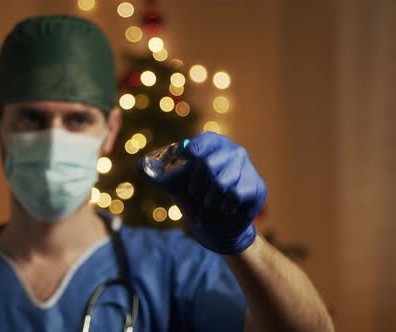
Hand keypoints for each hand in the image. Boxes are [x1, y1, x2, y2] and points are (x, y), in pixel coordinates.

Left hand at [140, 132, 266, 254]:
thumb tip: (139, 165)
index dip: (189, 154)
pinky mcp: (256, 185)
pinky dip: (224, 207)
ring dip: (210, 200)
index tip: (184, 160)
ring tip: (210, 203)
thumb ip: (151, 172)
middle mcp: (232, 150)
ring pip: (222, 183)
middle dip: (197, 186)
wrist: (214, 224)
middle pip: (209, 164)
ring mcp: (247, 167)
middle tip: (197, 195)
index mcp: (210, 143)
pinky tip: (224, 208)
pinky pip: (235, 195)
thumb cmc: (191, 196)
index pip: (199, 144)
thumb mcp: (170, 183)